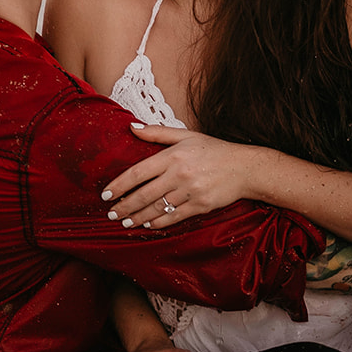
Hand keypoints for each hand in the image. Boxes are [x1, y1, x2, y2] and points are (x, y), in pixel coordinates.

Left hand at [103, 126, 259, 229]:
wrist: (245, 168)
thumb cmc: (214, 150)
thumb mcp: (186, 135)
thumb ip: (157, 133)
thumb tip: (131, 127)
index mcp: (173, 156)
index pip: (138, 172)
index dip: (120, 185)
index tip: (106, 194)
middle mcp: (180, 174)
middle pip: (144, 194)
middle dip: (124, 206)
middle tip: (111, 213)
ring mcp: (190, 191)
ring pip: (157, 208)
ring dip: (138, 217)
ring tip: (125, 222)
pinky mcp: (200, 205)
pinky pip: (174, 217)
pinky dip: (158, 222)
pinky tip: (147, 224)